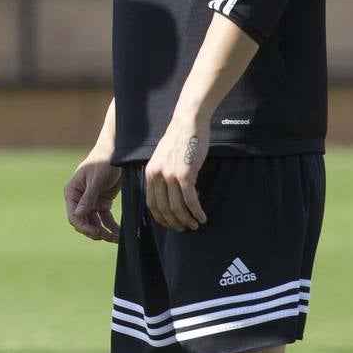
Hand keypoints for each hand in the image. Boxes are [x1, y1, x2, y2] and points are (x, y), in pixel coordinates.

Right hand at [64, 153, 121, 241]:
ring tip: (115, 238)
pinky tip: (119, 234)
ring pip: (94, 223)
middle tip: (106, 236)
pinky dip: (111, 227)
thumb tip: (78, 215)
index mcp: (72, 192)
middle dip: (93, 231)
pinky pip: (105, 219)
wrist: (117, 153)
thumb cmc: (103, 162)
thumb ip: (88, 198)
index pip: (73, 215)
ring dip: (103, 232)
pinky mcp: (102, 203)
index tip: (96, 233)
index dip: (83, 226)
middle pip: (83, 222)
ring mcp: (91, 202)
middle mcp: (79, 199)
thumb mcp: (96, 180)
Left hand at [145, 116, 208, 231]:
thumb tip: (169, 192)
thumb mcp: (163, 158)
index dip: (161, 217)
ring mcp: (170, 175)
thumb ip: (162, 173)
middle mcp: (157, 176)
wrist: (188, 123)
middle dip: (174, 222)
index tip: (171, 224)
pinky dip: (197, 212)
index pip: (151, 203)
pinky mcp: (185, 174)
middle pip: (163, 208)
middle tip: (185, 229)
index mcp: (150, 173)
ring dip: (187, 220)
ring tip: (196, 225)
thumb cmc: (179, 140)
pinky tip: (203, 217)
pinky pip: (190, 200)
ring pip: (177, 207)